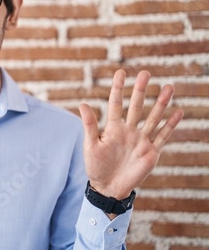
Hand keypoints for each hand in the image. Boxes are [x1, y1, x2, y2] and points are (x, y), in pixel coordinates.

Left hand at [79, 70, 183, 199]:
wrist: (108, 188)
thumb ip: (89, 125)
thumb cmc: (96, 166)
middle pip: (136, 106)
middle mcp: (129, 130)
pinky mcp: (151, 152)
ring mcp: (141, 140)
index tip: (121, 72)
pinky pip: (163, 136)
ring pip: (152, 117)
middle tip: (145, 73)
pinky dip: (170, 124)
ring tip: (168, 87)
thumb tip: (82, 104)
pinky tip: (178, 111)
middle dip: (140, 90)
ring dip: (160, 103)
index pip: (116, 103)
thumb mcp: (91, 145)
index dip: (118, 88)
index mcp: (113, 128)